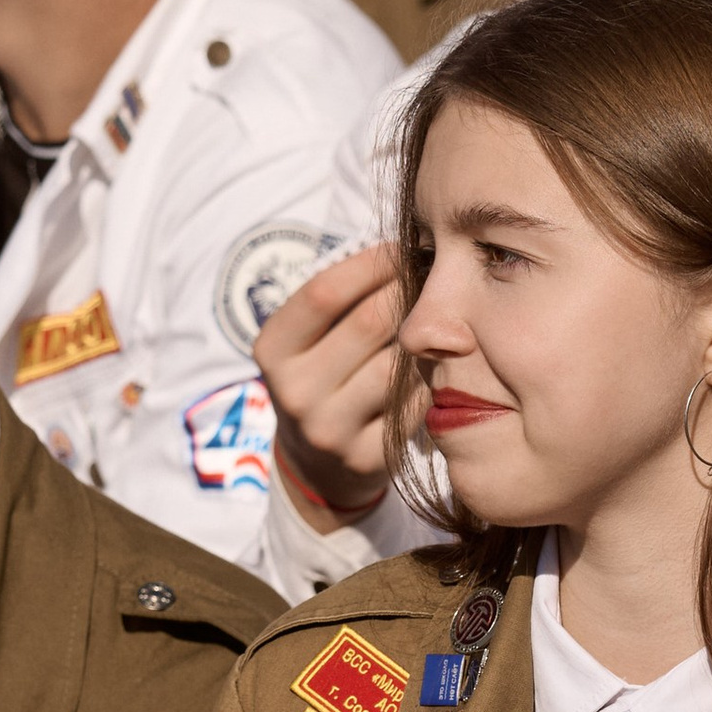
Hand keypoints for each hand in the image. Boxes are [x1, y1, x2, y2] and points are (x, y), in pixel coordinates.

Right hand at [256, 242, 413, 536]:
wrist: (317, 464)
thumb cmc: (322, 376)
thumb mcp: (308, 339)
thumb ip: (343, 300)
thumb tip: (408, 252)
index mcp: (273, 351)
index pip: (324, 293)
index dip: (369, 264)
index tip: (399, 248)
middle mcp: (294, 393)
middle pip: (368, 323)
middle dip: (407, 290)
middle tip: (434, 274)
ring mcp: (330, 430)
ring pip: (397, 366)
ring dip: (424, 337)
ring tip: (437, 319)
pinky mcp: (366, 459)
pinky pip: (416, 404)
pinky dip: (430, 380)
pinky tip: (433, 367)